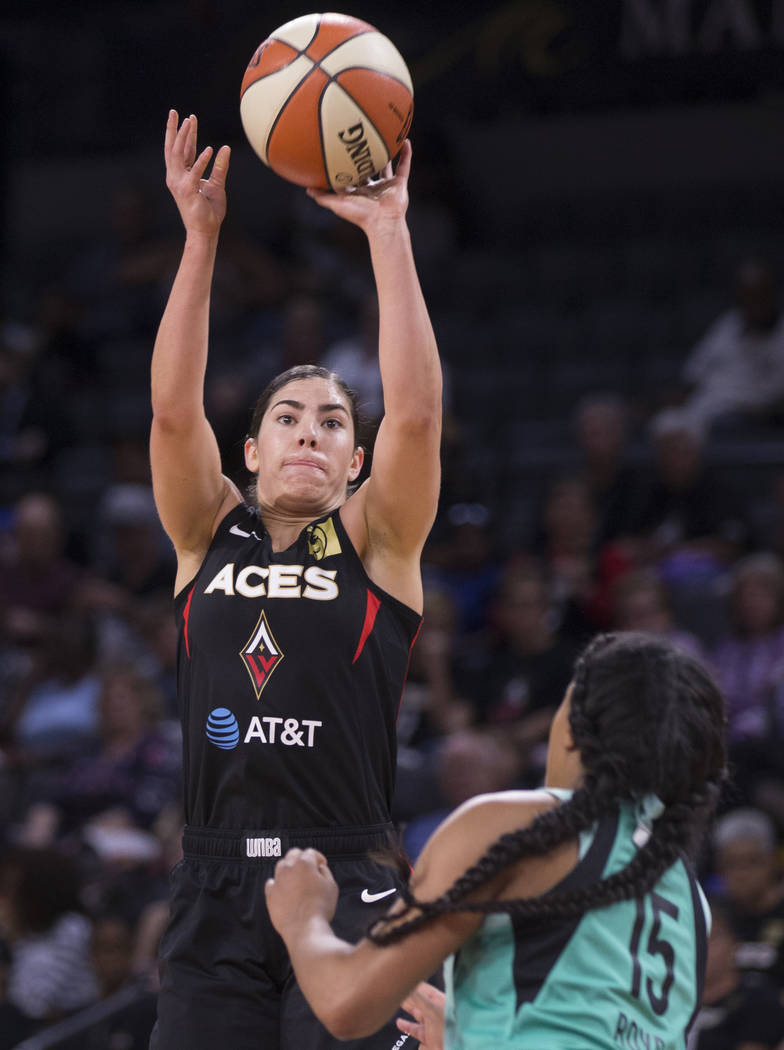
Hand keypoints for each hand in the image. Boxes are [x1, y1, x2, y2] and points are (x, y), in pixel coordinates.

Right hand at [164, 110, 229, 237]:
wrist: (205, 231)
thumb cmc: (209, 211)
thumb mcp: (216, 185)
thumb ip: (219, 167)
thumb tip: (225, 148)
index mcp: (181, 175)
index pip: (182, 150)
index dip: (184, 134)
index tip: (187, 118)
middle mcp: (176, 177)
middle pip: (173, 148)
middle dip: (175, 129)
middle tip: (176, 112)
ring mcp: (180, 184)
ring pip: (179, 155)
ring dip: (184, 137)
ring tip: (190, 122)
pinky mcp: (188, 191)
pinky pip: (194, 172)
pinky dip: (202, 160)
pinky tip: (209, 149)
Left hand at [265, 848, 338, 936]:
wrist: (305, 929)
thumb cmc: (320, 907)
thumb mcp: (331, 885)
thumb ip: (325, 872)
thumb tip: (319, 867)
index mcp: (304, 864)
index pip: (310, 852)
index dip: (318, 857)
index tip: (322, 865)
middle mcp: (288, 869)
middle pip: (293, 854)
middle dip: (302, 857)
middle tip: (309, 867)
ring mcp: (277, 882)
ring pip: (281, 866)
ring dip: (289, 868)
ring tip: (297, 877)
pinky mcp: (270, 896)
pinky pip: (271, 883)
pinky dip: (277, 883)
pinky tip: (283, 888)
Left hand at [306, 140, 411, 234]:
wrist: (383, 222)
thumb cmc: (360, 216)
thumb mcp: (338, 205)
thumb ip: (323, 197)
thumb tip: (306, 189)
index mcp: (359, 191)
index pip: (351, 174)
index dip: (347, 163)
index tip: (341, 149)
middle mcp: (373, 187)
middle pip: (368, 167)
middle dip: (365, 155)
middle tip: (361, 137)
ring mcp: (387, 185)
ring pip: (387, 164)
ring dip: (386, 152)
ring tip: (384, 134)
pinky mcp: (400, 184)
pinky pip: (404, 166)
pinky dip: (406, 154)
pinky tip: (406, 140)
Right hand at [397, 981, 445, 1049]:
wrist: (454, 1047)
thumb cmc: (449, 1028)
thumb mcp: (432, 1010)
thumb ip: (418, 999)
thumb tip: (407, 986)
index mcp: (440, 1002)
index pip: (426, 989)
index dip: (415, 983)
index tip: (404, 978)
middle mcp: (436, 1012)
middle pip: (420, 1001)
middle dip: (410, 995)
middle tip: (398, 989)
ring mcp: (433, 1025)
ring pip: (417, 1014)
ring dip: (408, 1009)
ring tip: (397, 1002)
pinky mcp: (429, 1038)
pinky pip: (416, 1030)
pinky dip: (407, 1027)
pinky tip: (399, 1023)